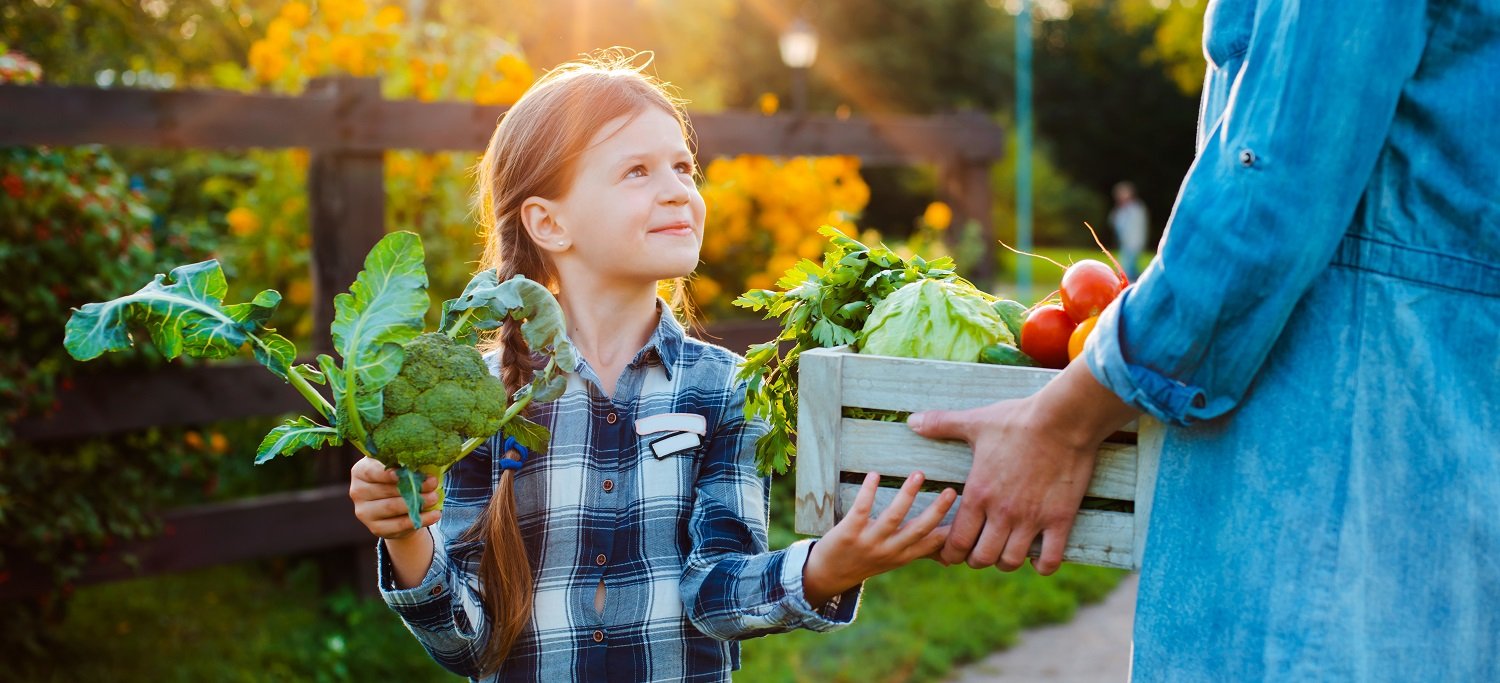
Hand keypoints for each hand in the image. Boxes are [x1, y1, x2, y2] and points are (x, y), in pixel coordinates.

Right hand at [349, 456, 440, 539]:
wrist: (396, 508)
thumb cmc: (399, 479)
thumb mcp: (399, 466)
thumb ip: (405, 462)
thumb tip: (423, 459)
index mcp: (360, 471)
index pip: (371, 471)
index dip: (386, 473)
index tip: (402, 472)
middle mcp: (358, 492)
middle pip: (385, 490)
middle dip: (411, 486)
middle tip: (433, 483)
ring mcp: (365, 512)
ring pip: (392, 507)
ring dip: (416, 502)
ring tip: (434, 497)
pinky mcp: (376, 528)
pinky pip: (400, 525)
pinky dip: (420, 519)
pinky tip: (435, 514)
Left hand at [802, 471, 956, 605]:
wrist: (827, 576)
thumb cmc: (864, 562)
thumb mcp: (894, 560)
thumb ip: (918, 551)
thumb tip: (948, 554)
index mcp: (903, 556)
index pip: (933, 544)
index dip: (952, 530)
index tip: (969, 514)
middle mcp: (889, 551)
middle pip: (918, 530)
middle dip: (937, 510)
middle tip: (952, 490)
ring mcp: (869, 543)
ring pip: (892, 517)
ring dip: (907, 495)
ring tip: (919, 474)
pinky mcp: (848, 533)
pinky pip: (861, 509)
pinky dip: (868, 491)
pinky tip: (875, 475)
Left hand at [907, 361, 1137, 574]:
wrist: (1063, 418)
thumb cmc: (1017, 420)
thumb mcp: (975, 422)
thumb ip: (942, 425)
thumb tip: (912, 421)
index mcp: (978, 493)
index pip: (956, 541)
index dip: (951, 552)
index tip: (953, 550)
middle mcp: (1002, 512)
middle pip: (981, 558)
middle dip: (976, 559)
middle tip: (979, 550)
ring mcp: (1032, 518)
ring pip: (1011, 561)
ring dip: (1005, 562)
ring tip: (1006, 551)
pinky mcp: (1060, 519)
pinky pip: (1050, 558)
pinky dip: (1042, 565)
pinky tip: (1038, 556)